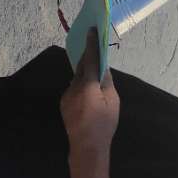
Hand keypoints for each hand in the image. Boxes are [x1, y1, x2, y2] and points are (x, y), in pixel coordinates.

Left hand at [61, 29, 118, 157]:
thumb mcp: (112, 101)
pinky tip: (88, 93)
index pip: (91, 59)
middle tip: (95, 45)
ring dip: (85, 73)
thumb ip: (106, 82)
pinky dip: (82, 85)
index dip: (92, 43)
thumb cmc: (103, 124)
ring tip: (95, 73)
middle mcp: (74, 86)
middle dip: (89, 56)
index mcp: (88, 85)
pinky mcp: (64, 103)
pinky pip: (74, 88)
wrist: (86, 147)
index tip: (92, 29)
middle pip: (82, 66)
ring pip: (78, 78)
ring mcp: (67, 95)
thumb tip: (103, 68)